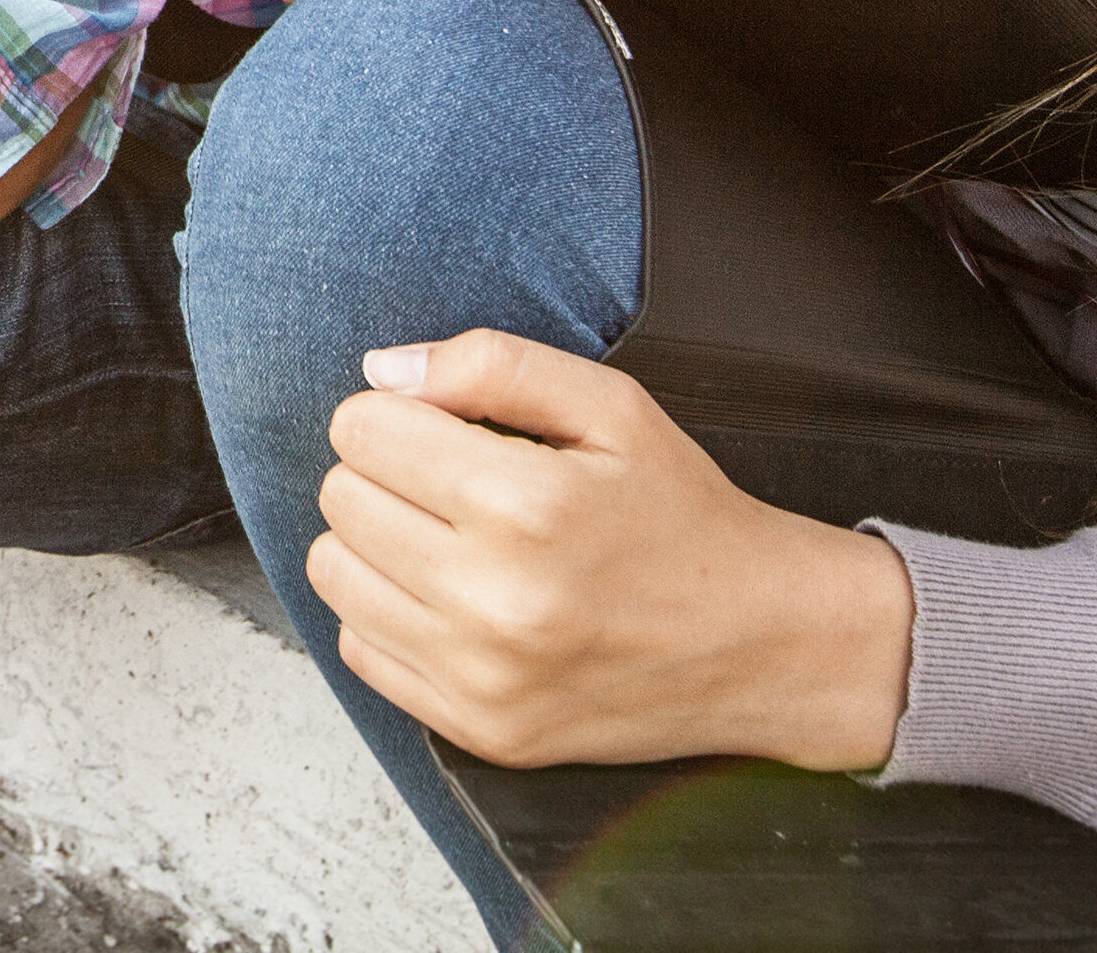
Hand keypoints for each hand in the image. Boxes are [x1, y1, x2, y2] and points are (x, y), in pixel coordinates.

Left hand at [311, 327, 915, 771]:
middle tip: (454, 484)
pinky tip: (452, 599)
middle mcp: (496, 600)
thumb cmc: (684, 516)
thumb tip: (383, 372)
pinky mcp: (480, 731)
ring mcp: (483, 678)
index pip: (361, 430)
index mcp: (526, 505)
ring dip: (374, 543)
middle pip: (340, 498)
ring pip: (331, 573)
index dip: (395, 415)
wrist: (765, 643)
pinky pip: (359, 649)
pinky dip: (388, 614)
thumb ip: (491, 365)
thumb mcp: (612, 406)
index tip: (441, 429)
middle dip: (385, 473)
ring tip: (447, 537)